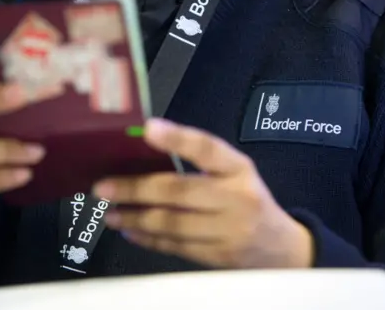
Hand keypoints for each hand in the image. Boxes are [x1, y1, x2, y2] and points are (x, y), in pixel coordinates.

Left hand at [93, 119, 313, 268]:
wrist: (281, 247)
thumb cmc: (247, 199)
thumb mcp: (234, 174)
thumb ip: (199, 163)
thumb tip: (143, 152)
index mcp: (239, 169)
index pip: (208, 149)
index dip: (178, 138)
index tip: (147, 128)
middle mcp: (236, 198)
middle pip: (180, 191)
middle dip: (136, 189)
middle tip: (103, 187)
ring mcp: (229, 231)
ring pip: (173, 223)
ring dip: (135, 217)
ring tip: (110, 212)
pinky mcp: (219, 257)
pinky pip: (176, 247)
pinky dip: (149, 239)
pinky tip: (130, 230)